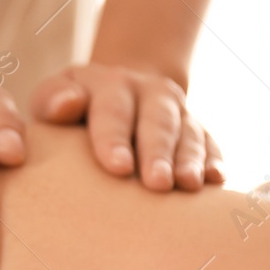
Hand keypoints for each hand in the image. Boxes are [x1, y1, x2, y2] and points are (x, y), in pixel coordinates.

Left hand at [30, 62, 224, 190]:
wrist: (118, 92)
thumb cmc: (72, 108)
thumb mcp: (53, 97)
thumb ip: (53, 100)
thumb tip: (67, 104)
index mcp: (110, 84)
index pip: (112, 111)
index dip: (115, 138)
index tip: (118, 167)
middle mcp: (150, 92)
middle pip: (157, 122)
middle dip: (158, 153)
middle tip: (157, 184)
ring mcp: (177, 111)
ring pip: (188, 133)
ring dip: (190, 159)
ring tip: (188, 185)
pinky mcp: (197, 129)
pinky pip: (211, 143)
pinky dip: (214, 160)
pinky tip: (216, 180)